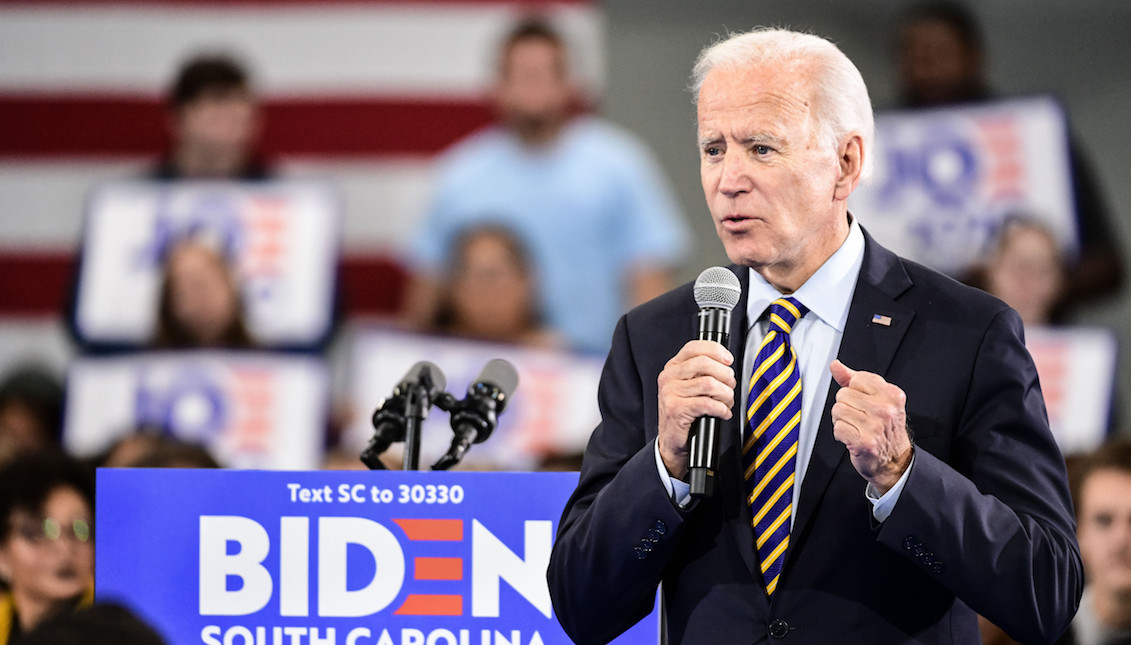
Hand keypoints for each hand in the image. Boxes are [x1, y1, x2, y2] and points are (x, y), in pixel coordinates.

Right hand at [657, 340, 735, 479]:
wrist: (673, 441)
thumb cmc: (686, 413)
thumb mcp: (690, 387)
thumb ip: (703, 372)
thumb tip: (726, 363)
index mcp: (673, 367)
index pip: (694, 348)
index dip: (715, 350)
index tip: (728, 360)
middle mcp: (669, 377)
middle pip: (704, 363)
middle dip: (725, 375)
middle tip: (730, 386)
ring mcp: (670, 393)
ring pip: (709, 383)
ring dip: (725, 394)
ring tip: (727, 401)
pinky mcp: (676, 409)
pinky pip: (707, 404)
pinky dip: (721, 409)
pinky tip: (723, 413)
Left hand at [830, 360, 912, 493]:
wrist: (894, 460)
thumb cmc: (884, 428)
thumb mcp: (876, 398)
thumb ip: (853, 379)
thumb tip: (835, 365)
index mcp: (892, 394)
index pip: (856, 379)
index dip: (853, 391)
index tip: (863, 403)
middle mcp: (886, 409)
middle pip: (843, 395)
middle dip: (845, 406)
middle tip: (859, 418)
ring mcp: (876, 426)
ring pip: (838, 410)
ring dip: (841, 420)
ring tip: (856, 427)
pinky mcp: (864, 442)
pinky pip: (837, 428)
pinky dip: (841, 434)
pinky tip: (853, 438)